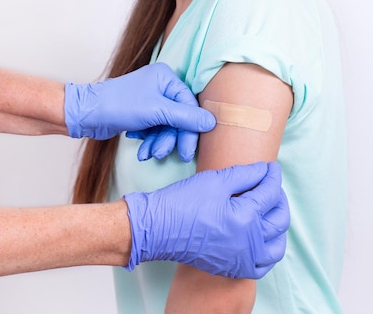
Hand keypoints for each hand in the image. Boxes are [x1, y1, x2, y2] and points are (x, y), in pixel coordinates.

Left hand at [64, 63, 215, 159]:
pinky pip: (154, 129)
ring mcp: (149, 99)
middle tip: (164, 153)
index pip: (189, 106)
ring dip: (158, 142)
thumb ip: (185, 117)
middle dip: (170, 138)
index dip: (189, 130)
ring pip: (166, 126)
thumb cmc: (117, 106)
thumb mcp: (156, 111)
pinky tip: (140, 147)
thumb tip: (211, 122)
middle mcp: (159, 85)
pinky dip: (149, 140)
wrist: (86, 114)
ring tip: (148, 152)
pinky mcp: (140, 113)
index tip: (187, 150)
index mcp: (166, 77)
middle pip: (178, 118)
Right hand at [123, 161, 289, 278]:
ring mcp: (242, 259)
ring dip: (278, 226)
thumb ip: (244, 174)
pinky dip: (268, 252)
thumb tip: (264, 170)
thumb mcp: (213, 181)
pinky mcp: (233, 268)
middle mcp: (249, 242)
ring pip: (276, 245)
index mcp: (245, 218)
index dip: (272, 176)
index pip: (269, 193)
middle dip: (279, 198)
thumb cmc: (180, 203)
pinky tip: (261, 239)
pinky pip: (262, 265)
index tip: (271, 167)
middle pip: (279, 218)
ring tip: (270, 212)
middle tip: (270, 186)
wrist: (156, 229)